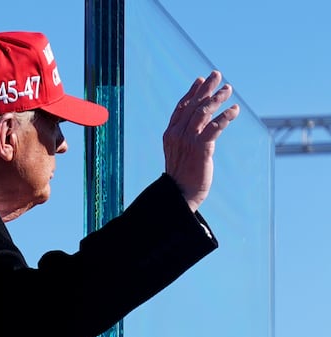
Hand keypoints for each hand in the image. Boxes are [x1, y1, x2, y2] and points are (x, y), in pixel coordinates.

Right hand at [163, 70, 239, 211]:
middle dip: (206, 88)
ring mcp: (188, 140)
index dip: (192, 92)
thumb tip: (202, 121)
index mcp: (170, 133)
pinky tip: (234, 110)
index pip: (181, 107)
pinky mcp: (201, 148)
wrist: (181, 192)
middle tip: (217, 75)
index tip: (201, 80)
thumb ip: (187, 135)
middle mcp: (177, 134)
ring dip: (217, 98)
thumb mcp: (181, 151)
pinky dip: (226, 116)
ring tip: (228, 89)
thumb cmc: (183, 174)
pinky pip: (215, 127)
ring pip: (204, 112)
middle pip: (193, 105)